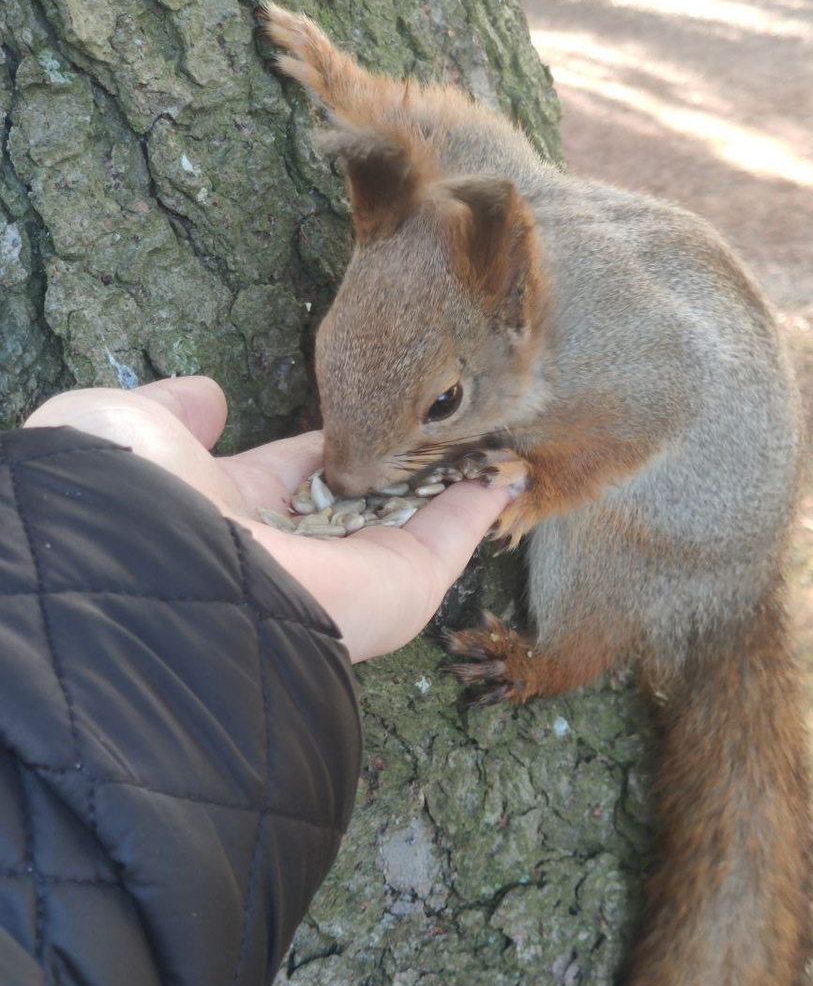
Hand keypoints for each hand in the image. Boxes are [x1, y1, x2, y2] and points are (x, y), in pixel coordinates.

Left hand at [25, 378, 520, 661]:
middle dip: (397, 464)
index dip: (328, 439)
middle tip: (440, 422)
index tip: (361, 411)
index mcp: (228, 511)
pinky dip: (481, 507)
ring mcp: (350, 572)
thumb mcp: (131, 426)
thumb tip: (210, 395)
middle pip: (359, 500)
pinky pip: (450, 541)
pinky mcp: (400, 590)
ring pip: (411, 520)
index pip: (292, 470)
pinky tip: (508, 470)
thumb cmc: (131, 496)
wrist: (153, 574)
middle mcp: (293, 548)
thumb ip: (175, 409)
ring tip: (493, 435)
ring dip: (450, 481)